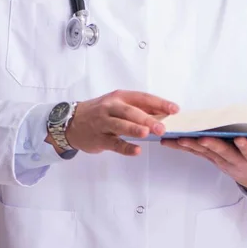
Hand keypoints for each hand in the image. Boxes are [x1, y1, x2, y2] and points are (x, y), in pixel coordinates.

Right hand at [56, 90, 178, 156]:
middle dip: (147, 119)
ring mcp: (103, 123)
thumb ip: (138, 109)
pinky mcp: (98, 138)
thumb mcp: (117, 104)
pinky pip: (113, 143)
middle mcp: (111, 107)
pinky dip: (125, 147)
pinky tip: (137, 150)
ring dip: (135, 129)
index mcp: (119, 97)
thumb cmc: (101, 112)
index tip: (175, 109)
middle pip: (130, 111)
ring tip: (148, 134)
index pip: (142, 98)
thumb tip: (163, 114)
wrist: (71, 122)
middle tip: (162, 127)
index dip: (159, 103)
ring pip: (120, 125)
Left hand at [160, 135, 246, 195]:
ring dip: (191, 145)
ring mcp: (221, 159)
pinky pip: (194, 151)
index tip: (242, 139)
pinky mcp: (210, 157)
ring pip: (205, 152)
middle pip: (222, 152)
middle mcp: (235, 158)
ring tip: (177, 137)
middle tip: (202, 138)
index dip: (246, 146)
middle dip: (212, 145)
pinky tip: (167, 141)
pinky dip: (181, 146)